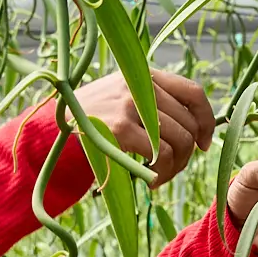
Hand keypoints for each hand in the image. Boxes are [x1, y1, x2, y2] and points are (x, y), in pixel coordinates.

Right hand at [76, 69, 214, 185]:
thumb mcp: (121, 97)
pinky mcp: (121, 127)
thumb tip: (196, 128)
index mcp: (144, 75)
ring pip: (179, 141)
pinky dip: (161, 173)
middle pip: (188, 123)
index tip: (204, 143)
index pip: (193, 92)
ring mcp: (130, 105)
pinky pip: (160, 155)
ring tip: (160, 176)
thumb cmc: (90, 121)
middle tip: (173, 168)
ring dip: (175, 167)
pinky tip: (150, 181)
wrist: (50, 132)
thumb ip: (153, 102)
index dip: (207, 120)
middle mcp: (140, 85)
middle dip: (187, 153)